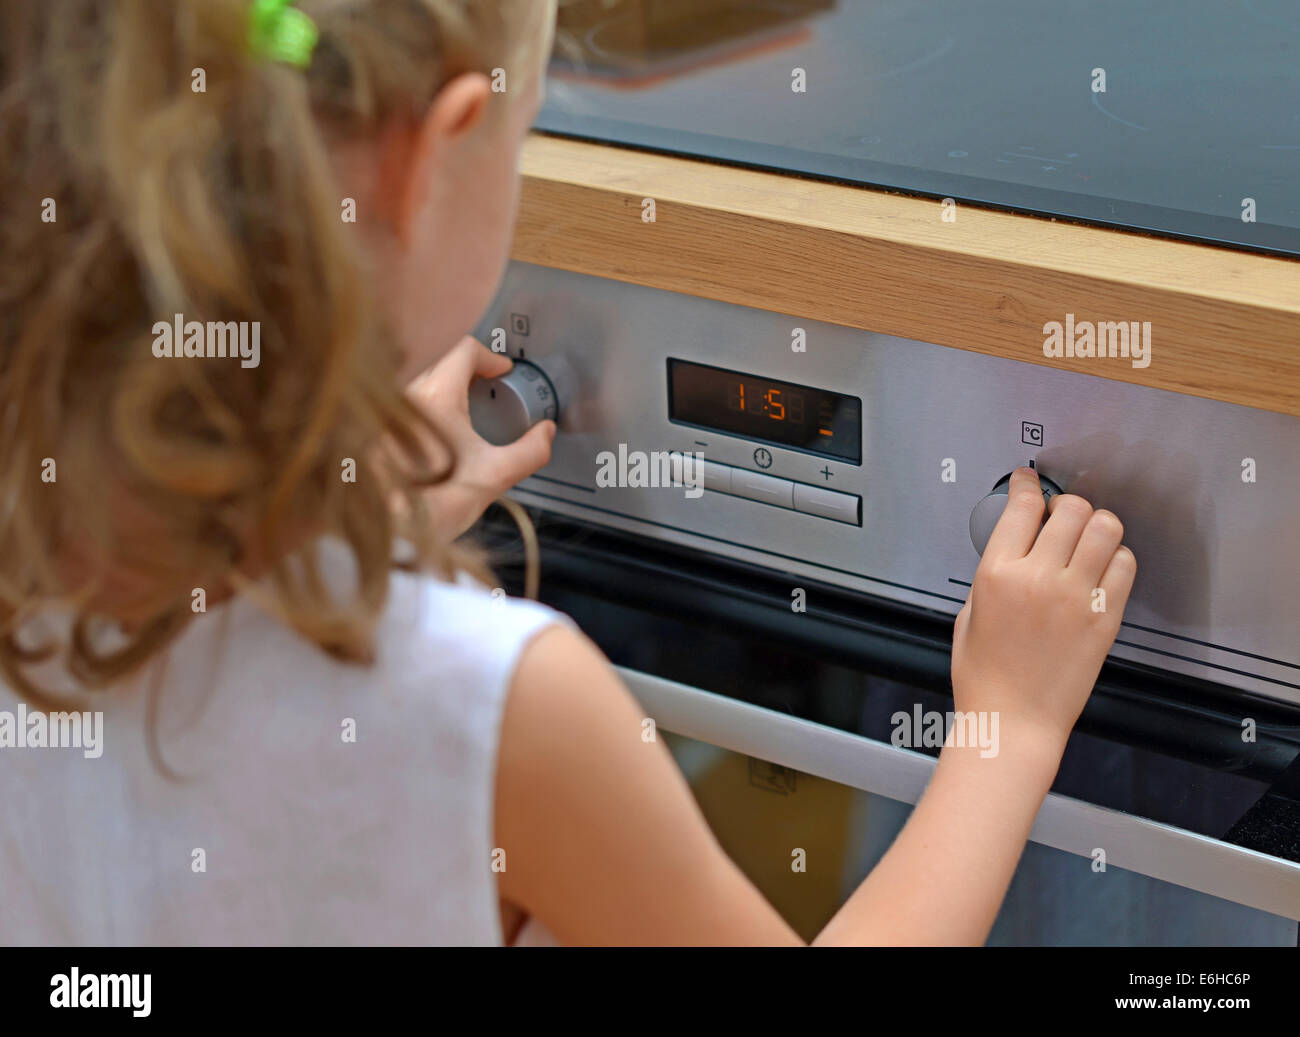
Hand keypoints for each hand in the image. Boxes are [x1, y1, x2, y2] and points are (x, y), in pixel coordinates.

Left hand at [405, 336, 555, 541]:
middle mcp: (406, 400)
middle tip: (494, 395)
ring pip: (424, 391)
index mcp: (435, 397)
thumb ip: (528, 452)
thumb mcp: (493, 478)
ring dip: (450, 398)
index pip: (465, 352)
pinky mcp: (377, 438)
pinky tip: (445, 447)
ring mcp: (387, 418)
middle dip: (471, 378)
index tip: (503, 371)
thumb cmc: (431, 504)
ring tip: (472, 423)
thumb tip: (545, 435)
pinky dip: (432, 417)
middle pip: (443, 368)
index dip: (491, 357)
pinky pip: (410, 413)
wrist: (387, 533)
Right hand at [951, 467, 1135, 762]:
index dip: (1027, 484)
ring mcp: (1076, 597)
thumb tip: (1014, 547)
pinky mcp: (1104, 617)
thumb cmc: (985, 679)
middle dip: (1065, 504)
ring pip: (1106, 528)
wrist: (1013, 722)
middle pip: (1071, 508)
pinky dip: (1117, 558)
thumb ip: (992, 574)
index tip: (1029, 480)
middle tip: (1060, 515)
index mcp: (996, 574)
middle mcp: (1039, 579)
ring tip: (1086, 538)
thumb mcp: (968, 614)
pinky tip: (1100, 568)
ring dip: (1096, 525)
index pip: (1022, 506)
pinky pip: (1125, 565)